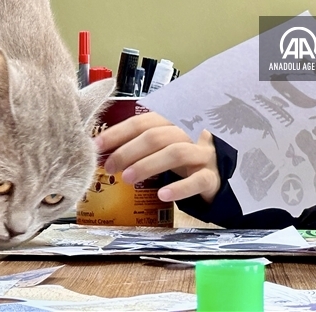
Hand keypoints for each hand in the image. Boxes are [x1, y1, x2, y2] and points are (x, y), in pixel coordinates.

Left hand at [95, 112, 220, 203]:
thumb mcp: (164, 144)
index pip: (143, 121)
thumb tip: (103, 152)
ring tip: (127, 179)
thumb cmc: (184, 156)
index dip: (118, 132)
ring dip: (148, 165)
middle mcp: (190, 132)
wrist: (218, 171)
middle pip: (157, 135)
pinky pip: (198, 180)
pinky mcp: (212, 176)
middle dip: (129, 151)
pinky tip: (162, 195)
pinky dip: (179, 187)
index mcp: (174, 120)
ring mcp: (203, 153)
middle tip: (110, 167)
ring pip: (176, 153)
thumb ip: (140, 143)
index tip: (97, 146)